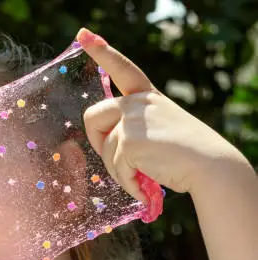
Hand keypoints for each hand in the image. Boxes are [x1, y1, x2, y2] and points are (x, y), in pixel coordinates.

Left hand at [77, 28, 245, 202]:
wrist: (211, 165)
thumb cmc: (187, 154)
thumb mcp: (160, 127)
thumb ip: (134, 125)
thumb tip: (106, 142)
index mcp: (147, 96)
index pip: (122, 68)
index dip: (102, 51)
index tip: (83, 35)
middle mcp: (138, 102)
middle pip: (92, 117)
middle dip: (97, 142)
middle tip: (117, 160)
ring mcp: (132, 119)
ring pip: (104, 149)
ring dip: (119, 170)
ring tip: (144, 177)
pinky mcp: (128, 140)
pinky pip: (115, 167)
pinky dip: (128, 183)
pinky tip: (144, 188)